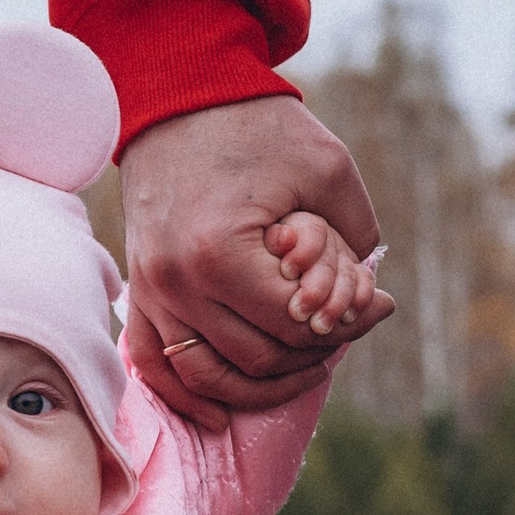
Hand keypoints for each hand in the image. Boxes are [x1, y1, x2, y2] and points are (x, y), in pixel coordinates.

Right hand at [120, 95, 392, 429]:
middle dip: (312, 353)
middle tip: (346, 331)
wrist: (182, 97)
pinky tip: (220, 417)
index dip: (345, 324)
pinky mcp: (138, 290)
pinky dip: (187, 397)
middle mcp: (177, 281)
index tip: (375, 306)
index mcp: (220, 252)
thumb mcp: (327, 170)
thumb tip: (371, 302)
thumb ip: (356, 238)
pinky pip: (155, 365)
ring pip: (210, 375)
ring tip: (307, 368)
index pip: (295, 325)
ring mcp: (151, 290)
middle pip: (257, 359)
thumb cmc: (260, 129)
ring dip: (263, 386)